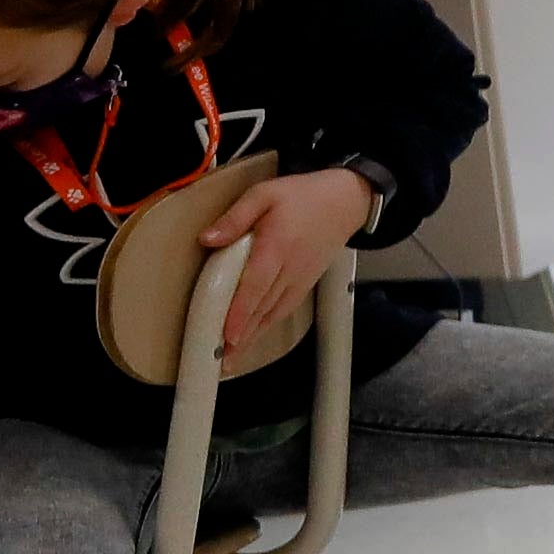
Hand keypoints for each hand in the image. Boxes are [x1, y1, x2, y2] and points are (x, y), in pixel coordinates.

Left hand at [205, 166, 377, 355]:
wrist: (345, 202)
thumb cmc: (303, 196)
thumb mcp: (264, 194)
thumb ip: (235, 217)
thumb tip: (208, 238)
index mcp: (277, 245)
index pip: (256, 284)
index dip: (241, 312)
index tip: (228, 334)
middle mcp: (290, 268)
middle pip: (262, 307)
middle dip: (241, 334)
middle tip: (221, 359)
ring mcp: (300, 279)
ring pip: (273, 313)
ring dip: (252, 336)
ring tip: (232, 357)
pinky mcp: (304, 283)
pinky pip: (283, 310)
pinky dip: (267, 326)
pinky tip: (253, 338)